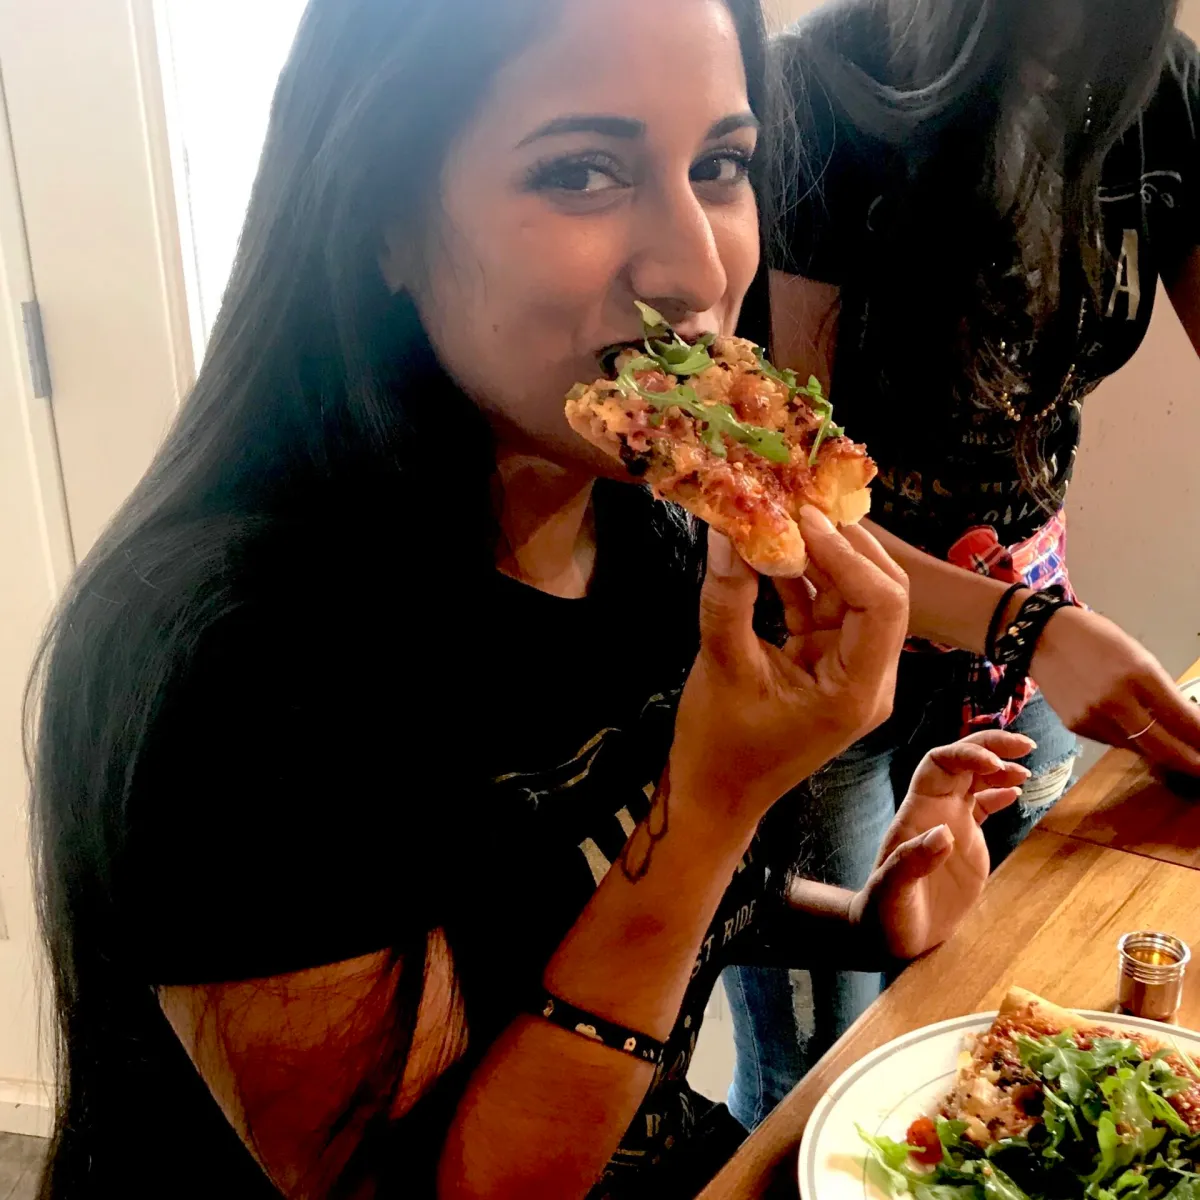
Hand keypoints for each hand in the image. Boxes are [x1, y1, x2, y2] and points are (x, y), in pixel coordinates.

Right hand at [671, 508, 908, 826]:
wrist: (713, 795)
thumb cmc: (720, 745)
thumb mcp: (721, 664)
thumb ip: (729, 595)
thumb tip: (727, 529)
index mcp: (858, 690)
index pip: (881, 605)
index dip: (848, 555)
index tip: (803, 520)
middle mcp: (867, 677)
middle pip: (878, 593)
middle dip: (840, 545)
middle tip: (797, 503)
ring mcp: (847, 670)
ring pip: (849, 595)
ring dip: (816, 556)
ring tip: (780, 516)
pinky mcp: (824, 664)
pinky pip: (822, 609)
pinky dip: (798, 579)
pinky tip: (768, 551)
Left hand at [849, 730, 1031, 958]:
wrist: (890, 936)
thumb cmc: (884, 913)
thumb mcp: (891, 891)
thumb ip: (913, 861)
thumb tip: (944, 834)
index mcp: (917, 813)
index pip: (939, 764)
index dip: (966, 755)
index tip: (994, 764)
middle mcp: (935, 811)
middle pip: (961, 762)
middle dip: (989, 746)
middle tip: (1024, 745)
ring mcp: (952, 825)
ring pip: (975, 780)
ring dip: (1000, 766)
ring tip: (1026, 766)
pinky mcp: (967, 844)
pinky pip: (984, 807)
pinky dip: (1001, 793)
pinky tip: (1018, 790)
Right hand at [1031, 606, 1199, 775]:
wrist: (1040, 635)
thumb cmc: (1095, 638)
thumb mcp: (1138, 656)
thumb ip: (1162, 690)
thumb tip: (1187, 722)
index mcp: (1139, 675)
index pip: (1184, 721)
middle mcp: (1115, 701)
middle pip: (1164, 748)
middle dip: (1191, 762)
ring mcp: (1093, 717)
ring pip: (1139, 748)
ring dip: (1159, 751)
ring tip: (1174, 749)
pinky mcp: (1076, 726)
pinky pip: (1113, 741)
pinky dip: (1129, 740)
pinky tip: (1131, 728)